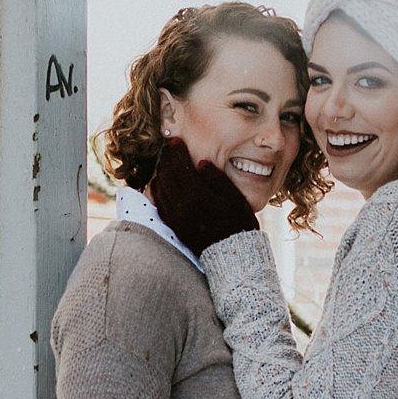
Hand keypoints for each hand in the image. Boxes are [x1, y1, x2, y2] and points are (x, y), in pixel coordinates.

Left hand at [151, 138, 257, 255]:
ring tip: (166, 162)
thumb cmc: (239, 226)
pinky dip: (158, 189)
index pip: (180, 168)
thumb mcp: (236, 200)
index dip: (176, 152)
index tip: (175, 140)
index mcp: (198, 198)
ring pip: (160, 188)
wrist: (233, 257)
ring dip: (161, 172)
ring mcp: (175, 218)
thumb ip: (218, 180)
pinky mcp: (173, 227)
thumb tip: (202, 162)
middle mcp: (182, 208)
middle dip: (166, 159)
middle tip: (169, 148)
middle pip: (166, 176)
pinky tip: (161, 182)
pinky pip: (159, 203)